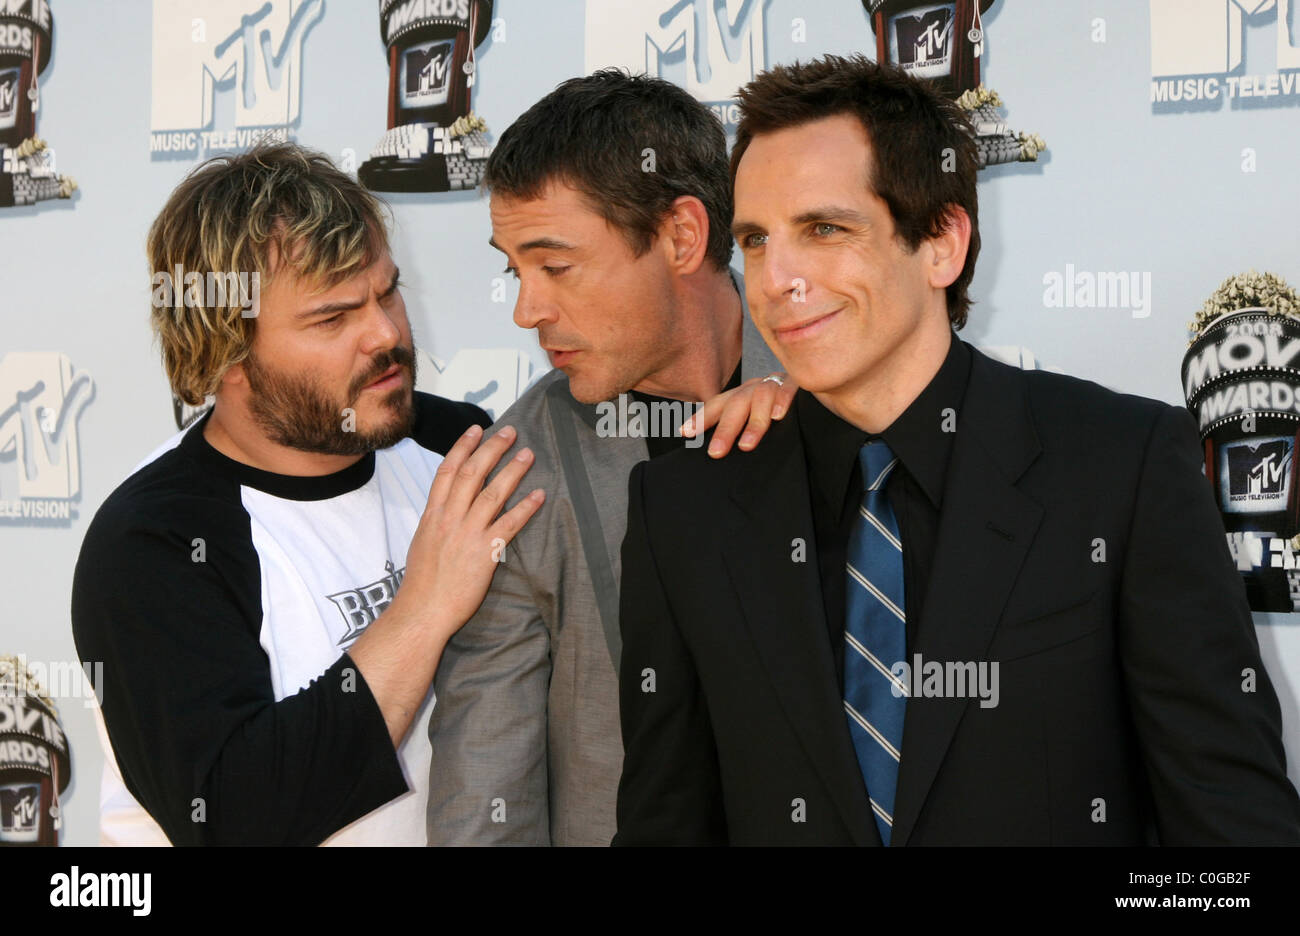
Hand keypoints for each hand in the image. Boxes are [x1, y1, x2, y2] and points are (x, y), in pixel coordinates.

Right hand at [397, 424, 543, 640]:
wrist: (422, 612)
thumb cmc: (423, 584)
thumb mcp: (423, 542)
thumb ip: (437, 521)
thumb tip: (448, 507)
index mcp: (433, 515)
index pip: (447, 471)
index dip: (463, 447)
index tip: (476, 429)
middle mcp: (449, 519)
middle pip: (472, 474)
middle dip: (492, 449)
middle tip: (510, 432)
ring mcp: (467, 534)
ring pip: (492, 494)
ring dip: (512, 471)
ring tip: (528, 454)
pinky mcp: (484, 553)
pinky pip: (509, 525)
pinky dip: (525, 508)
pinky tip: (539, 495)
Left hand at [681, 373, 797, 458]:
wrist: (816, 384)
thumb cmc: (785, 415)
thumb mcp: (759, 421)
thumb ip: (742, 432)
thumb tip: (719, 454)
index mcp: (743, 396)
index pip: (718, 405)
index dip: (702, 418)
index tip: (685, 433)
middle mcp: (756, 387)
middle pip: (736, 404)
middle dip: (725, 429)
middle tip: (716, 452)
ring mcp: (777, 383)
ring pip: (760, 397)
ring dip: (753, 423)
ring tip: (746, 445)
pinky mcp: (799, 382)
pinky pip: (789, 388)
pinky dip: (782, 401)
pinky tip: (778, 417)